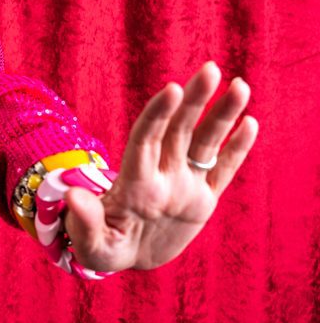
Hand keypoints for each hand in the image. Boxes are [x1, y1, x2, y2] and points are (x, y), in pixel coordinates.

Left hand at [63, 61, 258, 271]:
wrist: (124, 254)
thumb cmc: (101, 247)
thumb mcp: (90, 242)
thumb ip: (85, 219)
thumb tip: (72, 196)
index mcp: (134, 184)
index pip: (146, 141)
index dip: (157, 115)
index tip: (172, 89)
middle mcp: (161, 176)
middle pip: (179, 131)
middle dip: (195, 101)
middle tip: (210, 68)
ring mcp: (183, 185)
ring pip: (205, 144)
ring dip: (222, 115)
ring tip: (240, 85)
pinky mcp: (201, 200)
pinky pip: (221, 171)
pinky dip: (236, 149)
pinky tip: (249, 123)